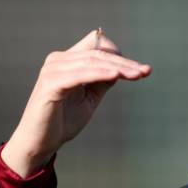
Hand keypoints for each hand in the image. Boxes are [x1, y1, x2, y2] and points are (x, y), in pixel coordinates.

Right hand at [2, 29, 150, 177]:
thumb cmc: (64, 119)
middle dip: (125, 63)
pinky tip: (116, 77)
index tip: (141, 69)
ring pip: (92, 62)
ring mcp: (53, 71)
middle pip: (99, 53)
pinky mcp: (51, 85)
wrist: (41, 142)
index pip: (97, 45)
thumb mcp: (90, 97)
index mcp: (67, 61)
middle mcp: (58, 60)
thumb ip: (102, 81)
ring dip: (118, 68)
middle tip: (146, 71)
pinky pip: (79, 75)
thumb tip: (121, 69)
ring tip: (138, 75)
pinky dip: (98, 74)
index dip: (119, 54)